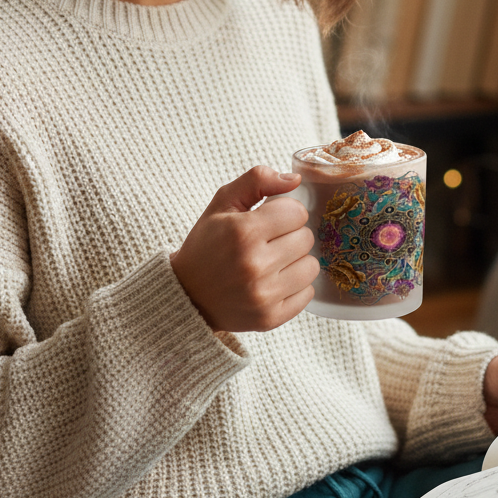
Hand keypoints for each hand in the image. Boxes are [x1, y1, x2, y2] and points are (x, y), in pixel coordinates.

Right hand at [170, 166, 318, 331]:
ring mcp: (263, 295)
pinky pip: (308, 293)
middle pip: (306, 238)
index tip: (269, 220)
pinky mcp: (270, 318)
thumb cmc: (207, 243)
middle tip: (269, 241)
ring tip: (273, 261)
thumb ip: (257, 180)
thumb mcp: (223, 203)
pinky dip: (296, 286)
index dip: (285, 212)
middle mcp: (255, 265)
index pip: (297, 212)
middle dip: (291, 235)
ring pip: (311, 266)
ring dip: (296, 261)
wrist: (186, 294)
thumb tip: (295, 179)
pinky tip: (274, 282)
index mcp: (243, 232)